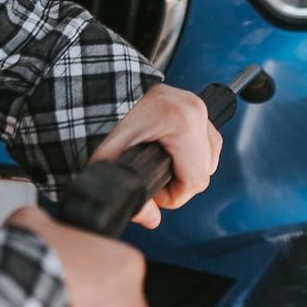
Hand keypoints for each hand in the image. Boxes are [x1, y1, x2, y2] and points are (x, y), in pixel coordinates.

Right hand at [8, 208, 148, 306]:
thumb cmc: (26, 268)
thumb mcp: (35, 222)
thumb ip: (52, 226)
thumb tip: (44, 226)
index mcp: (126, 266)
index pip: (117, 263)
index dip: (90, 264)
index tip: (70, 267)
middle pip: (114, 303)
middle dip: (89, 302)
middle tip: (55, 293)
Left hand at [85, 83, 221, 228]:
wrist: (97, 87)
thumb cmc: (101, 117)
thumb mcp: (109, 161)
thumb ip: (132, 196)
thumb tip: (151, 218)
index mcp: (182, 124)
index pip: (195, 181)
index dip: (172, 196)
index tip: (152, 191)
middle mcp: (194, 111)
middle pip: (205, 169)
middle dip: (180, 181)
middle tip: (154, 177)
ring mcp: (195, 104)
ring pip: (209, 154)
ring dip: (188, 166)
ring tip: (161, 165)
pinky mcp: (192, 102)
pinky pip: (204, 137)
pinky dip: (191, 150)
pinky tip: (169, 152)